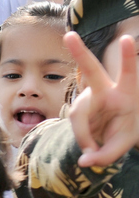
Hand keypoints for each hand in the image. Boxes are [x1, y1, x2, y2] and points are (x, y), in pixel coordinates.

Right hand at [65, 31, 138, 167]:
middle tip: (69, 36)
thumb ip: (106, 156)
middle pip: (91, 71)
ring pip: (79, 115)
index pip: (129, 73)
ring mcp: (88, 98)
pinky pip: (75, 124)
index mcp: (127, 93)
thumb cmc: (123, 133)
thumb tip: (85, 160)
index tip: (126, 39)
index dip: (128, 57)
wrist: (113, 135)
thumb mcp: (121, 146)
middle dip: (80, 53)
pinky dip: (82, 138)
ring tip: (94, 150)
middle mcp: (105, 91)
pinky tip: (90, 144)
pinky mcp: (78, 108)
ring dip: (85, 135)